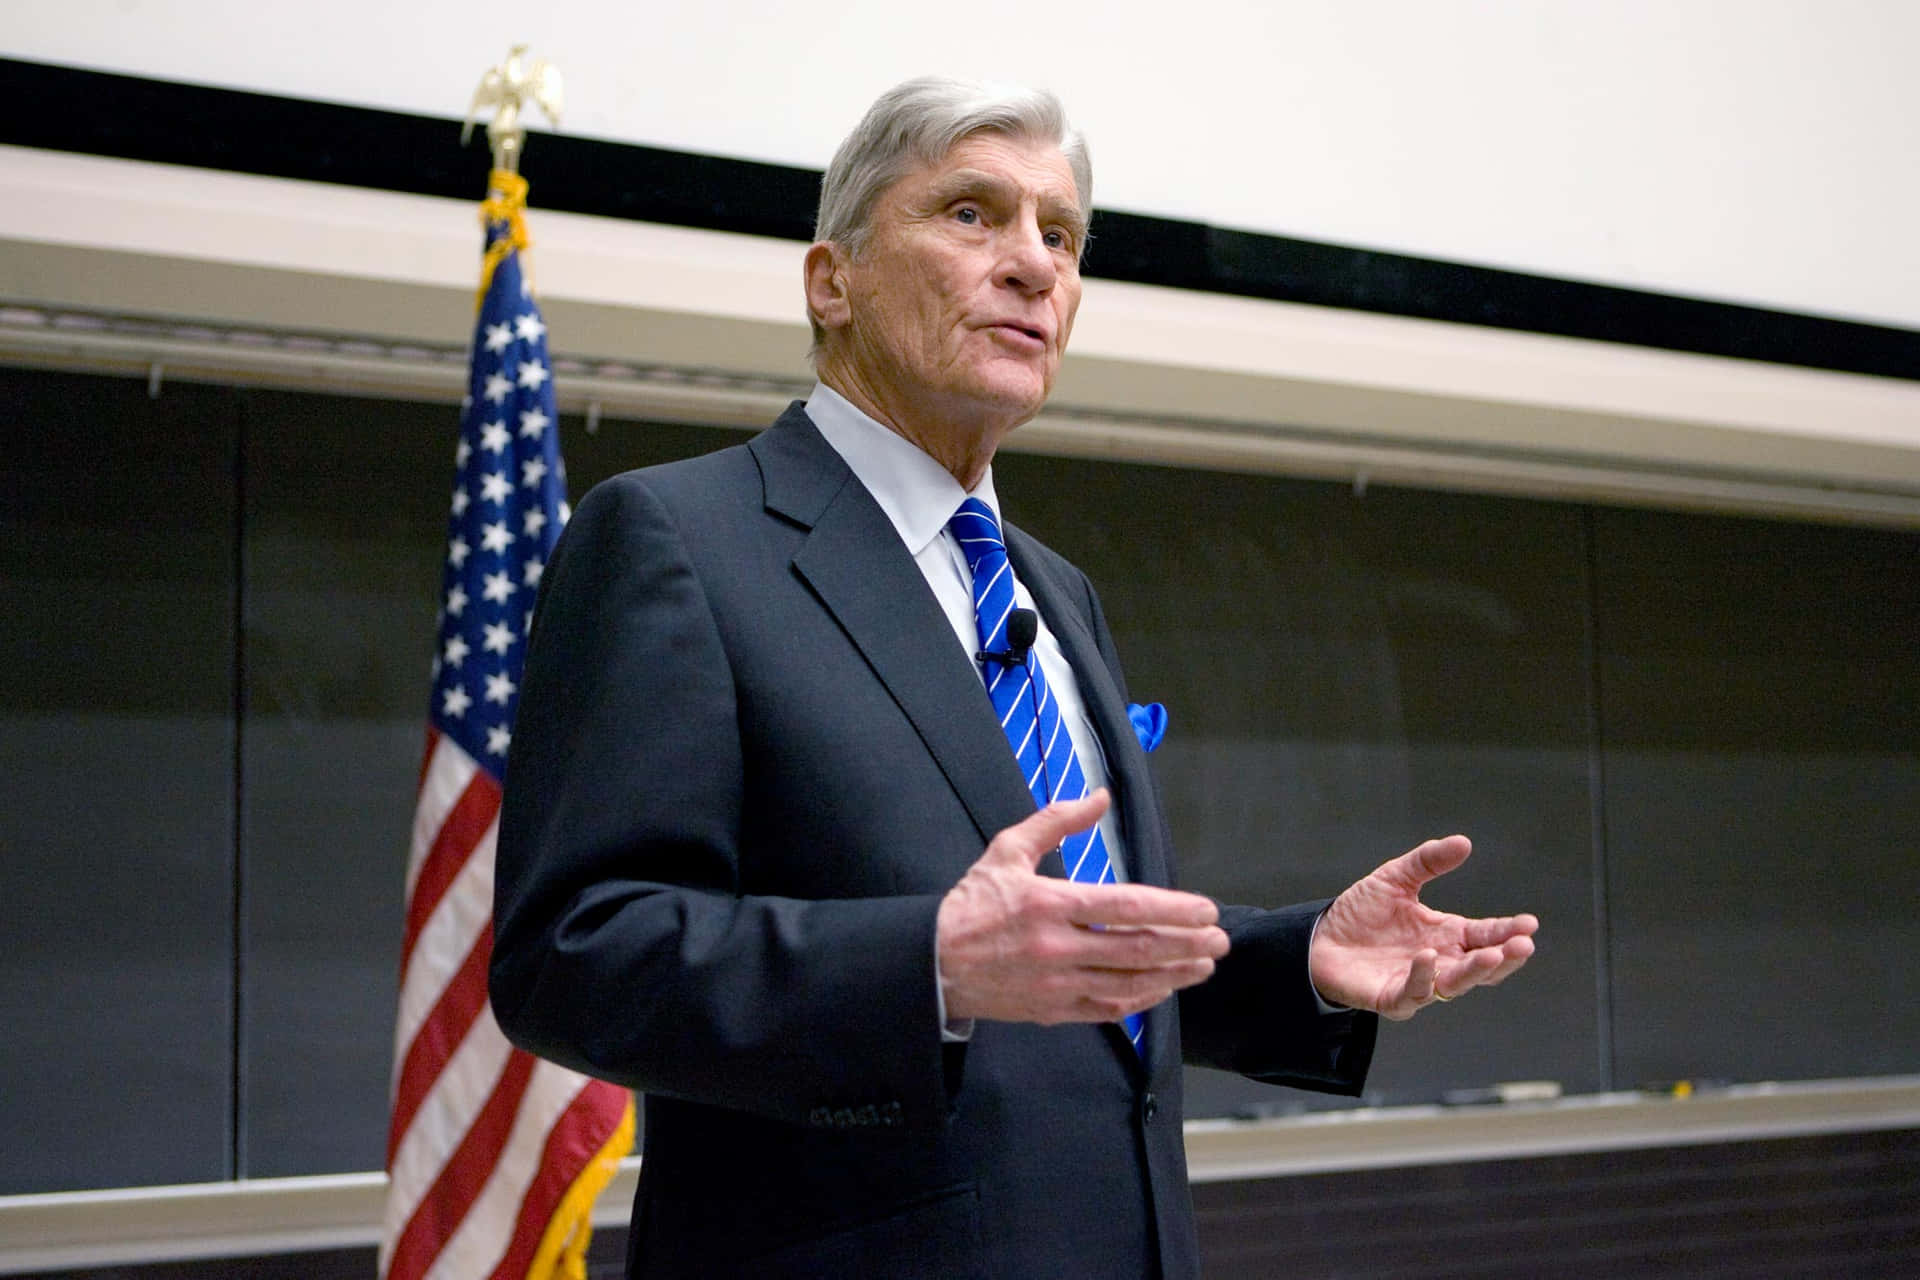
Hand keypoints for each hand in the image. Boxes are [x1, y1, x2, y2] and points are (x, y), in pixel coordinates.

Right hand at [936, 790, 1228, 1024]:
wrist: (932, 963)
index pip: (1125, 907)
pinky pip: (1108, 1009)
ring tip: (1204, 965)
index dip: (1171, 909)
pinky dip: (1141, 1000)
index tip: (1206, 909)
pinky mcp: (1053, 1010)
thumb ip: (1057, 821)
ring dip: (1174, 975)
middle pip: (1137, 949)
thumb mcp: (1008, 850)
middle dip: (1186, 945)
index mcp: (1050, 904)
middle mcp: (1058, 948)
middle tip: (1220, 940)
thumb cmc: (972, 903)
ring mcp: (1058, 984)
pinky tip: (1163, 989)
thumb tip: (1101, 797)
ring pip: (1129, 983)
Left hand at [1308, 835, 1536, 1021]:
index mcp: (1446, 934)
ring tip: (1492, 955)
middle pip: (1481, 965)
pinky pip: (1413, 993)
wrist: (1319, 939)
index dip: (1507, 930)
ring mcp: (1418, 982)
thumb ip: (1428, 862)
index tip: (1529, 923)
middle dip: (1505, 956)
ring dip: (1475, 971)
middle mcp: (1440, 961)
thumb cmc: (1360, 914)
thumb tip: (1464, 842)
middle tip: (1524, 945)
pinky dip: (1423, 977)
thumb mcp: (1395, 879)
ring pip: (1455, 984)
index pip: (1485, 935)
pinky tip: (1428, 956)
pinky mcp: (1392, 998)